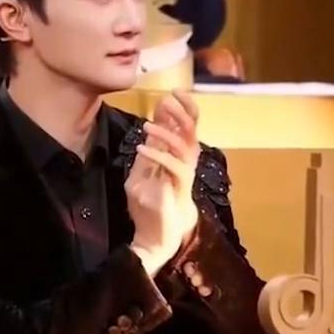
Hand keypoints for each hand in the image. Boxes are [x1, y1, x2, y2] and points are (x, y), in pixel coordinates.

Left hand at [126, 90, 202, 274]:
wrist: (155, 239)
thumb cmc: (150, 209)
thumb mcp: (141, 175)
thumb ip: (148, 154)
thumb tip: (149, 128)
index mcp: (179, 159)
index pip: (186, 128)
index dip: (183, 109)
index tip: (172, 93)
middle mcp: (186, 164)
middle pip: (192, 132)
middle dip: (182, 113)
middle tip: (167, 100)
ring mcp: (184, 177)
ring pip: (185, 147)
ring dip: (166, 133)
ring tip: (146, 125)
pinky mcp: (179, 190)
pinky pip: (174, 168)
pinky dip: (158, 155)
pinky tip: (142, 147)